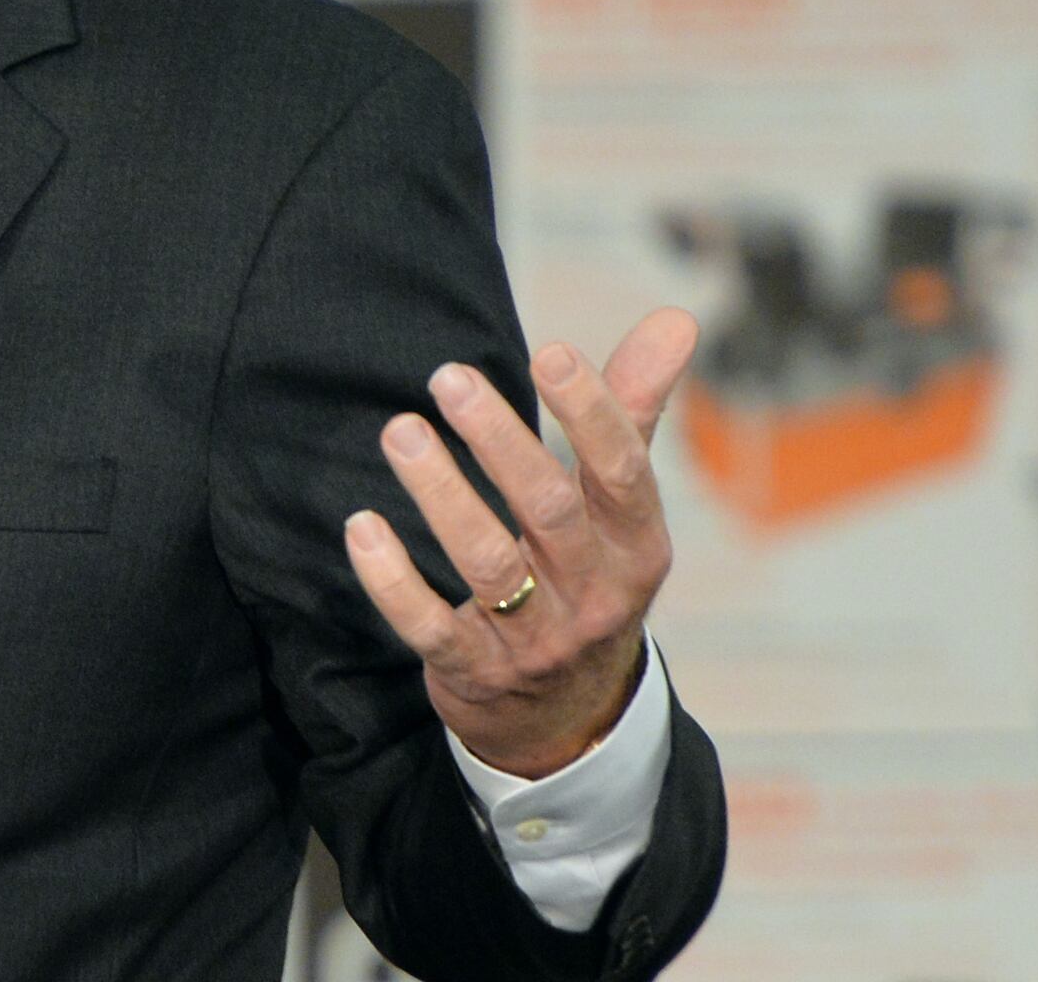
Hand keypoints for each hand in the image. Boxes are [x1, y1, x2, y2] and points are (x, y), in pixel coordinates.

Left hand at [340, 309, 696, 779]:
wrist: (567, 719)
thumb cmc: (588, 574)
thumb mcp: (621, 509)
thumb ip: (634, 411)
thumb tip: (676, 317)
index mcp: (637, 546)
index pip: (622, 473)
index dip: (591, 412)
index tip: (548, 352)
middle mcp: (593, 594)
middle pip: (550, 510)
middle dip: (501, 441)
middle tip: (448, 376)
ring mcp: (534, 639)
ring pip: (487, 563)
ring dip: (441, 493)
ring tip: (399, 431)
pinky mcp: (473, 671)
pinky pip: (428, 625)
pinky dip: (392, 579)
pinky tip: (361, 526)